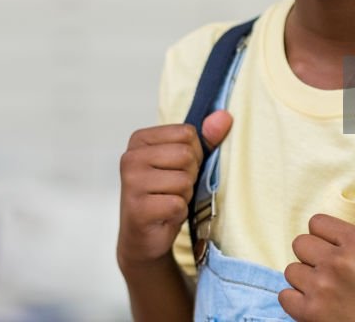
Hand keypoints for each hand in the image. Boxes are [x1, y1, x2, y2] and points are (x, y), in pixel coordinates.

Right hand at [117, 111, 232, 270]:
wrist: (143, 237)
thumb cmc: (164, 195)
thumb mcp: (185, 163)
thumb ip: (205, 138)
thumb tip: (224, 116)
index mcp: (140, 139)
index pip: (187, 133)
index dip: (194, 154)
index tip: (178, 169)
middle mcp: (130, 158)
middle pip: (186, 155)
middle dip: (190, 176)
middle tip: (174, 189)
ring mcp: (131, 183)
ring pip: (184, 180)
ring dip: (185, 195)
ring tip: (169, 201)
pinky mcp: (138, 208)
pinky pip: (178, 204)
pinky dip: (179, 213)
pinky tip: (165, 215)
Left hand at [279, 212, 354, 321]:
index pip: (316, 222)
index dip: (322, 236)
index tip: (330, 248)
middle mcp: (336, 262)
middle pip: (300, 244)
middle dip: (311, 257)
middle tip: (325, 270)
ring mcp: (320, 287)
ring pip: (291, 270)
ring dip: (304, 280)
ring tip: (322, 289)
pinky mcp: (309, 312)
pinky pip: (284, 295)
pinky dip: (295, 301)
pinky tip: (312, 303)